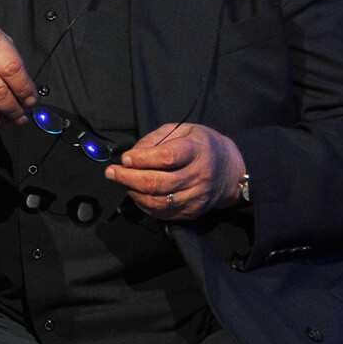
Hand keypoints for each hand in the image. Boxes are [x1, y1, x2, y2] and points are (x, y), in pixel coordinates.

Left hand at [106, 122, 245, 221]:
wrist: (231, 171)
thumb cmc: (202, 146)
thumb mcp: (183, 130)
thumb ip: (155, 139)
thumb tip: (130, 155)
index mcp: (197, 150)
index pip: (167, 157)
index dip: (142, 159)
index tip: (125, 158)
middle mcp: (199, 175)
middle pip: (158, 183)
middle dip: (128, 178)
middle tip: (111, 172)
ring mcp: (197, 196)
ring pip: (158, 201)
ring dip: (133, 192)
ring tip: (121, 182)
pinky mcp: (193, 211)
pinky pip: (163, 213)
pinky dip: (144, 204)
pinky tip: (135, 193)